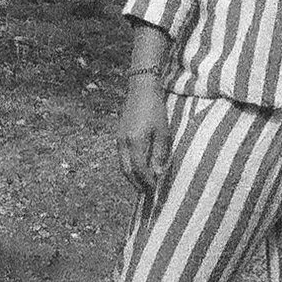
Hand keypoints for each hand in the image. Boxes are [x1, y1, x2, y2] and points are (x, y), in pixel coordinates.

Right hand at [118, 78, 171, 199]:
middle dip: (136, 183)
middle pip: (127, 171)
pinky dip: (129, 166)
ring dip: (132, 176)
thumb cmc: (155, 109)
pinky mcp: (119, 134)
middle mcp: (123, 142)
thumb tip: (158, 173)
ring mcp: (119, 138)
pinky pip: (122, 156)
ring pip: (122, 164)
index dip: (146, 181)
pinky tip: (138, 167)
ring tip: (143, 183)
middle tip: (147, 192)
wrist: (141, 89)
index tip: (155, 189)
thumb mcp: (163, 131)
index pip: (139, 169)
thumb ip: (160, 153)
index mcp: (135, 142)